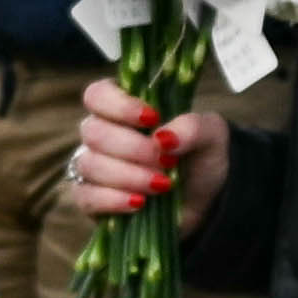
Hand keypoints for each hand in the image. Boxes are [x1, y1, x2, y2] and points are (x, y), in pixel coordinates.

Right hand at [55, 93, 218, 220]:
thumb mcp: (212, 136)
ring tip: (163, 185)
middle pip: (94, 132)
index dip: (119, 106)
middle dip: (133, 148)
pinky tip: (140, 203)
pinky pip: (85, 196)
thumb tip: (163, 138)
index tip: (152, 118)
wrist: (205, 202)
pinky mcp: (91, 199)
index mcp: (124, 108)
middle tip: (168, 161)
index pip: (97, 94)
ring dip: (129, 175)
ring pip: (89, 164)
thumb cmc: (200, 158)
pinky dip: (113, 200)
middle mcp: (101, 133)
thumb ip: (193, 127)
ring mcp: (93, 167)